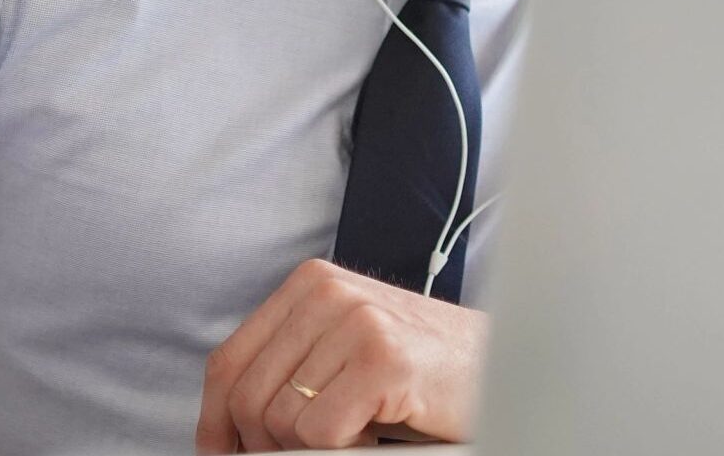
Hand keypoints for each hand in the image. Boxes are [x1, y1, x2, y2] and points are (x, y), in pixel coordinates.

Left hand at [195, 259, 488, 452]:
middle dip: (266, 446)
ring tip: (361, 433)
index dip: (215, 420)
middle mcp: (328, 292)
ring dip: (315, 449)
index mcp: (310, 284)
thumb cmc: (425, 372)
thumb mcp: (343, 352)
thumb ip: (289, 367)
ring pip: (281, 422)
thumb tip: (225, 429)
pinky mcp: (382, 359)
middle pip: (248, 397)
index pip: (228, 360)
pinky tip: (379, 435)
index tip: (221, 454)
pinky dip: (345, 451)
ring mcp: (357, 321)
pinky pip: (319, 433)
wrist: (508, 367)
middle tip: (314, 452)